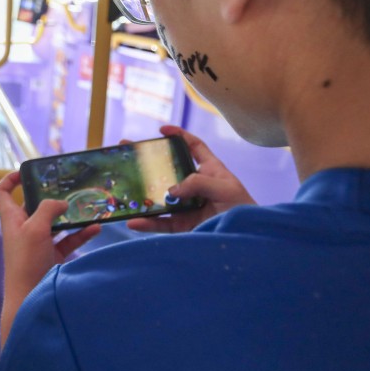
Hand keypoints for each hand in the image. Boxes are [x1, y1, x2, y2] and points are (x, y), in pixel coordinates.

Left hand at [0, 171, 99, 344]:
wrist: (29, 298)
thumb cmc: (26, 261)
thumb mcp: (35, 229)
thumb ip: (47, 210)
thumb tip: (60, 202)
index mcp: (12, 218)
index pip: (2, 192)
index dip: (9, 178)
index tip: (26, 171)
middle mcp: (24, 228)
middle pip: (35, 205)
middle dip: (51, 196)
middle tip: (69, 186)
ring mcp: (39, 242)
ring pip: (55, 222)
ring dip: (70, 215)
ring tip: (88, 205)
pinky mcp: (52, 256)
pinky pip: (68, 240)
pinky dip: (81, 234)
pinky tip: (96, 228)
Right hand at [125, 125, 255, 233]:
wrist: (247, 241)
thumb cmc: (243, 210)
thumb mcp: (225, 189)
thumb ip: (197, 183)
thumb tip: (171, 191)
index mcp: (211, 171)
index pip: (195, 147)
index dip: (180, 136)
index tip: (162, 130)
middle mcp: (196, 187)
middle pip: (169, 171)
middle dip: (149, 163)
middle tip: (129, 154)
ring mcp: (188, 206)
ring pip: (160, 198)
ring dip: (141, 194)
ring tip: (122, 189)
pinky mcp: (183, 226)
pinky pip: (160, 223)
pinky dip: (146, 223)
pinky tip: (133, 221)